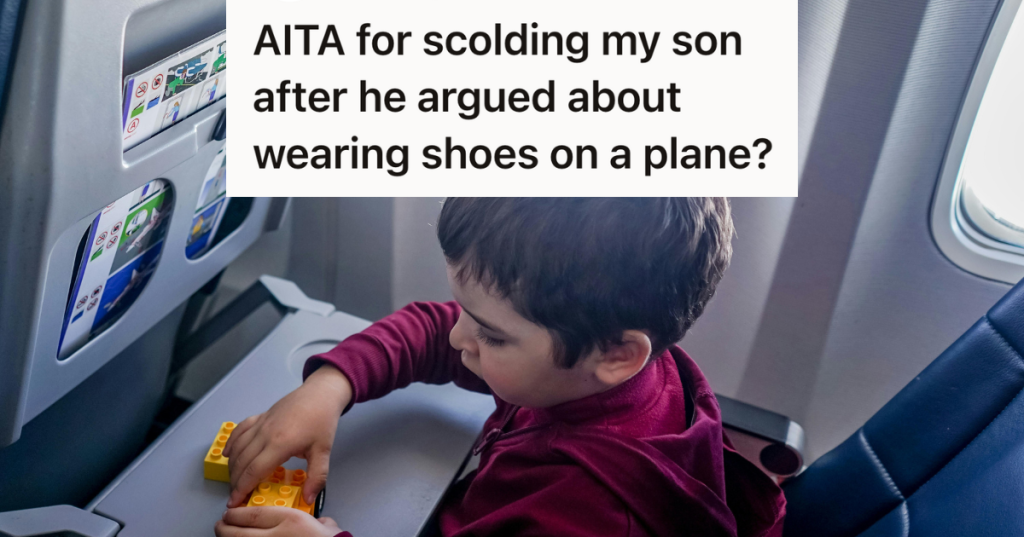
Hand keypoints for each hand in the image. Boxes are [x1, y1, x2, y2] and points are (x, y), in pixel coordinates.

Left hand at [214, 506, 344, 536]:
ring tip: (224, 535)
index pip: (253, 514)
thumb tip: (317, 521)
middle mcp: (277, 536)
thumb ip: (316, 520)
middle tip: (221, 523)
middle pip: (239, 532)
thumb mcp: (327, 526)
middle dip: (225, 527)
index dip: (236, 513)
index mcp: (291, 521)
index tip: (230, 511)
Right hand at [223, 364, 352, 506]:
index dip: (242, 489)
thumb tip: (308, 500)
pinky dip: (231, 443)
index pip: (253, 472)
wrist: (321, 393)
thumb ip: (317, 477)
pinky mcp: (260, 416)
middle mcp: (265, 434)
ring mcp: (260, 423)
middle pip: (242, 462)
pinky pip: (239, 430)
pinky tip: (227, 454)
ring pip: (238, 447)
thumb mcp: (324, 451)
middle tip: (234, 496)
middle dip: (235, 482)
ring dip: (232, 466)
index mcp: (280, 444)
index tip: (234, 502)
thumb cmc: (323, 422)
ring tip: (233, 481)